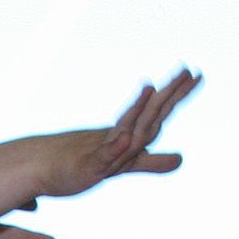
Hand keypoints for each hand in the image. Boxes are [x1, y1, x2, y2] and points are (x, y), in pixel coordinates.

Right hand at [36, 68, 201, 199]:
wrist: (43, 168)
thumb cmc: (82, 163)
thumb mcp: (124, 166)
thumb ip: (151, 162)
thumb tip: (181, 159)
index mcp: (129, 135)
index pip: (158, 112)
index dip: (177, 95)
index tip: (196, 74)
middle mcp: (119, 136)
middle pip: (148, 114)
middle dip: (168, 94)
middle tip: (187, 70)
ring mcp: (103, 149)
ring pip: (125, 129)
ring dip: (138, 110)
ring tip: (151, 90)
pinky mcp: (89, 166)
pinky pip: (103, 155)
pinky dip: (114, 146)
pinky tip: (125, 137)